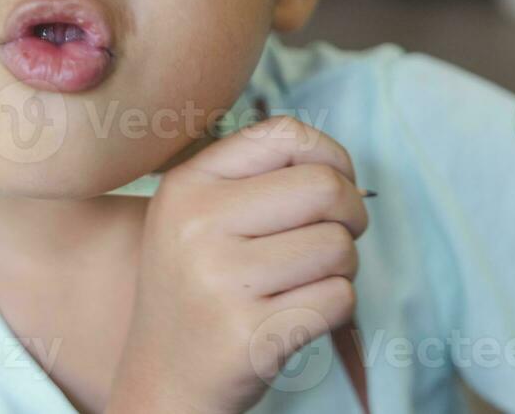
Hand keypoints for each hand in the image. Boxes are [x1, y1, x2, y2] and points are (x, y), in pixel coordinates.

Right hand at [107, 115, 367, 413]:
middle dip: (352, 212)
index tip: (336, 183)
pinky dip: (335, 307)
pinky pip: (339, 298)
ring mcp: (223, 280)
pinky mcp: (253, 333)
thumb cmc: (199, 289)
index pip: (285, 135)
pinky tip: (297, 313)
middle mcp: (198, 225)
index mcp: (187, 185)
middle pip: (325, 188)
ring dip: (342, 266)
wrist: (163, 380)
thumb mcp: (197, 216)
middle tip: (338, 236)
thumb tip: (338, 166)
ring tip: (305, 280)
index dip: (331, 155)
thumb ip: (255, 177)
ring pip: (338, 246)